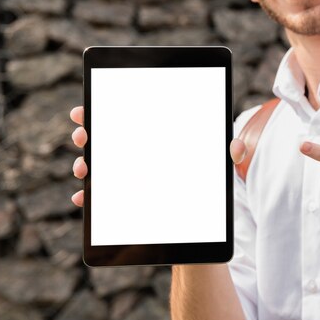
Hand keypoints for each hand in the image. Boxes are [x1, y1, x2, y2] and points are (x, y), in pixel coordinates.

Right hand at [69, 105, 247, 206]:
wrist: (205, 211)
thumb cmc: (209, 176)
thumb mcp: (218, 162)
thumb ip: (228, 153)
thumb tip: (237, 148)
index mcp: (154, 134)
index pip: (124, 114)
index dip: (100, 109)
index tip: (83, 111)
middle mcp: (136, 152)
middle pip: (104, 137)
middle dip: (88, 134)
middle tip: (84, 136)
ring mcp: (128, 175)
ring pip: (99, 165)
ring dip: (85, 165)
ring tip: (84, 169)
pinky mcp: (126, 197)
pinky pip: (102, 196)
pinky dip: (89, 197)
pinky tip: (83, 199)